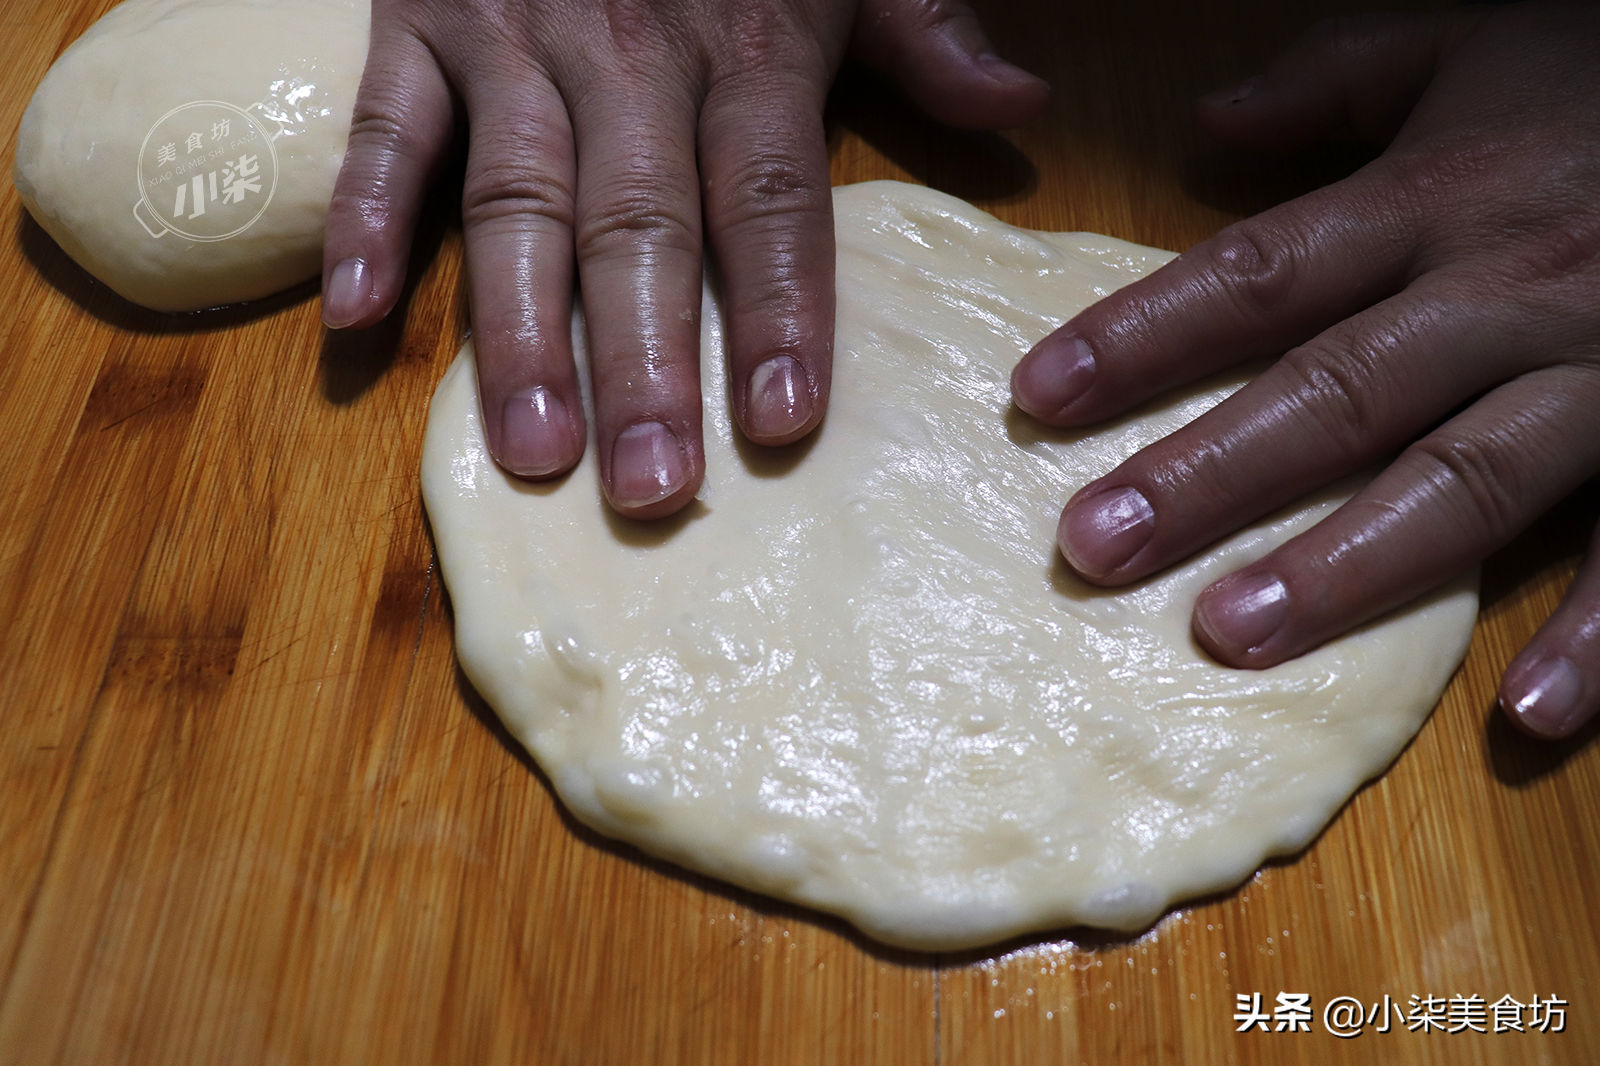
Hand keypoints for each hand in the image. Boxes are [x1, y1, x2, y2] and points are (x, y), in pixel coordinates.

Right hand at [322, 0, 1044, 517]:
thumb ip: (924, 29)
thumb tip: (1022, 108)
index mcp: (752, 42)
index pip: (771, 194)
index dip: (779, 309)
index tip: (784, 426)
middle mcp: (632, 52)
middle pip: (640, 225)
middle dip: (647, 362)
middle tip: (653, 491)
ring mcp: (516, 39)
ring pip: (517, 201)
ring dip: (520, 333)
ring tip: (533, 452)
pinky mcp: (419, 21)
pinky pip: (385, 129)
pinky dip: (361, 215)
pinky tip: (357, 315)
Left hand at [1010, 2, 1599, 738]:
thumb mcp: (1471, 39)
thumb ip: (1337, 77)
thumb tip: (1209, 120)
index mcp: (1437, 197)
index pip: (1259, 273)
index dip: (1143, 334)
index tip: (1036, 395)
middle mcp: (1504, 291)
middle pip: (1334, 392)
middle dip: (1205, 475)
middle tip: (1092, 549)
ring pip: (1460, 478)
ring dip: (1344, 566)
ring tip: (1230, 633)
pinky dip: (1597, 634)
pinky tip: (1523, 715)